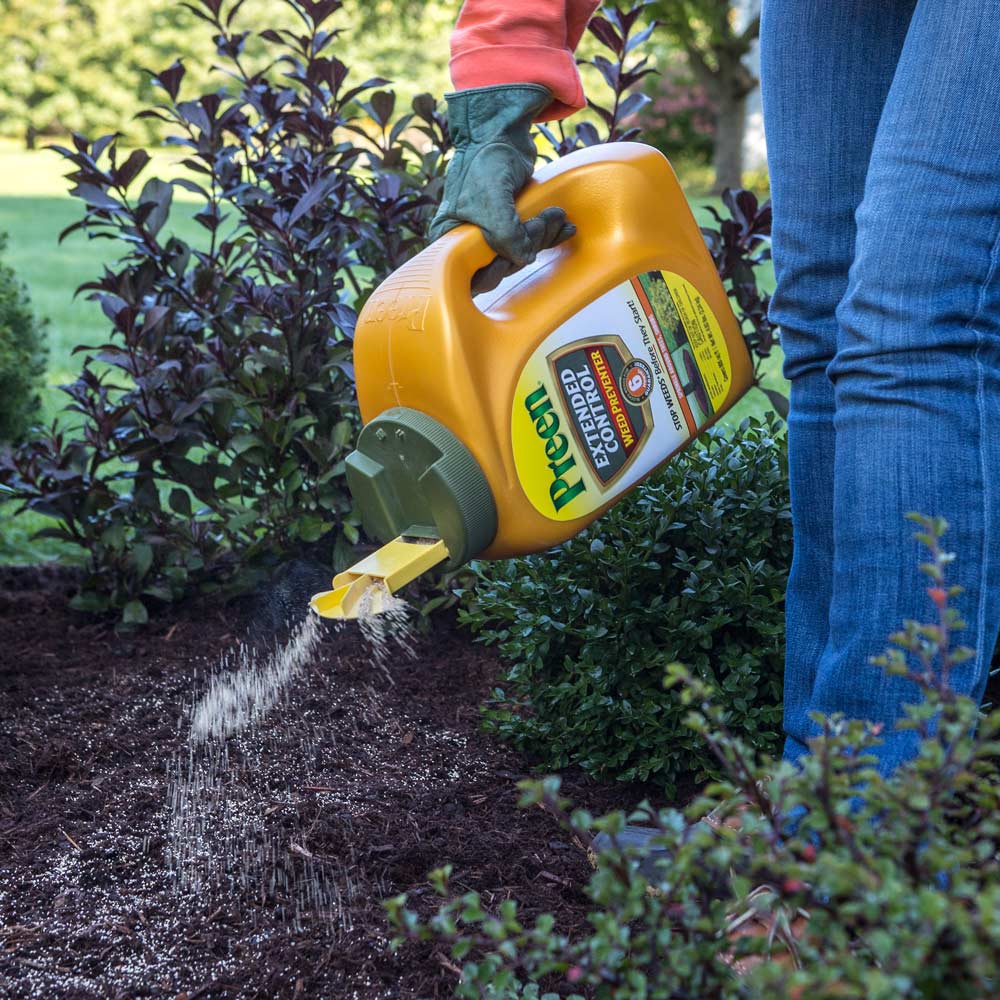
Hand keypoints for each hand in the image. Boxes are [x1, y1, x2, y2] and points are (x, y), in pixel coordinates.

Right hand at [429, 84, 575, 290]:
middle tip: (543, 222)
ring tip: (557, 216)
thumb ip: (504, 234)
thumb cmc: (486, 158)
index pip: (473, 276)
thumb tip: (523, 259)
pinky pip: (531, 239)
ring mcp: (490, 231)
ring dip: (543, 237)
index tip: (511, 254)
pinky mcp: (511, 222)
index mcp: (450, 238)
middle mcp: (468, 238)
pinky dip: (549, 234)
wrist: (501, 127)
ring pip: (519, 253)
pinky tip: (563, 227)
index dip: (495, 271)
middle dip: (527, 247)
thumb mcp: (492, 200)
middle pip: (501, 265)